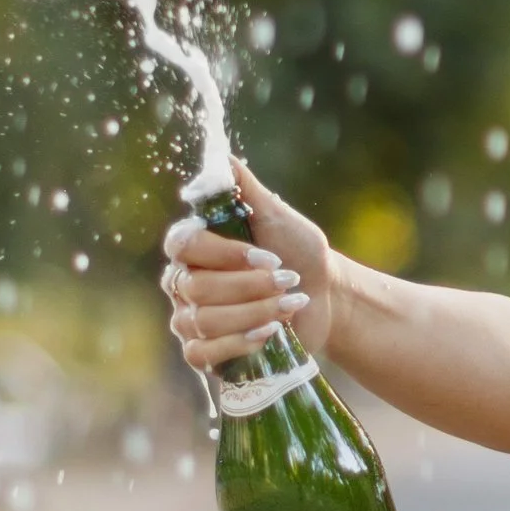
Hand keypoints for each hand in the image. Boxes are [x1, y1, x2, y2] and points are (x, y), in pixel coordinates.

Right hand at [161, 159, 332, 368]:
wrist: (326, 298)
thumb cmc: (299, 253)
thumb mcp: (278, 216)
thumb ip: (245, 188)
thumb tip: (222, 156)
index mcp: (193, 245)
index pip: (182, 245)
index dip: (225, 254)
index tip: (269, 257)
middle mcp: (182, 281)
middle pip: (197, 287)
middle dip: (251, 287)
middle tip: (289, 281)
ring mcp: (188, 319)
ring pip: (203, 321)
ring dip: (254, 313)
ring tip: (290, 304)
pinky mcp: (203, 352)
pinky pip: (201, 353)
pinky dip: (239, 344)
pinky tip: (270, 333)